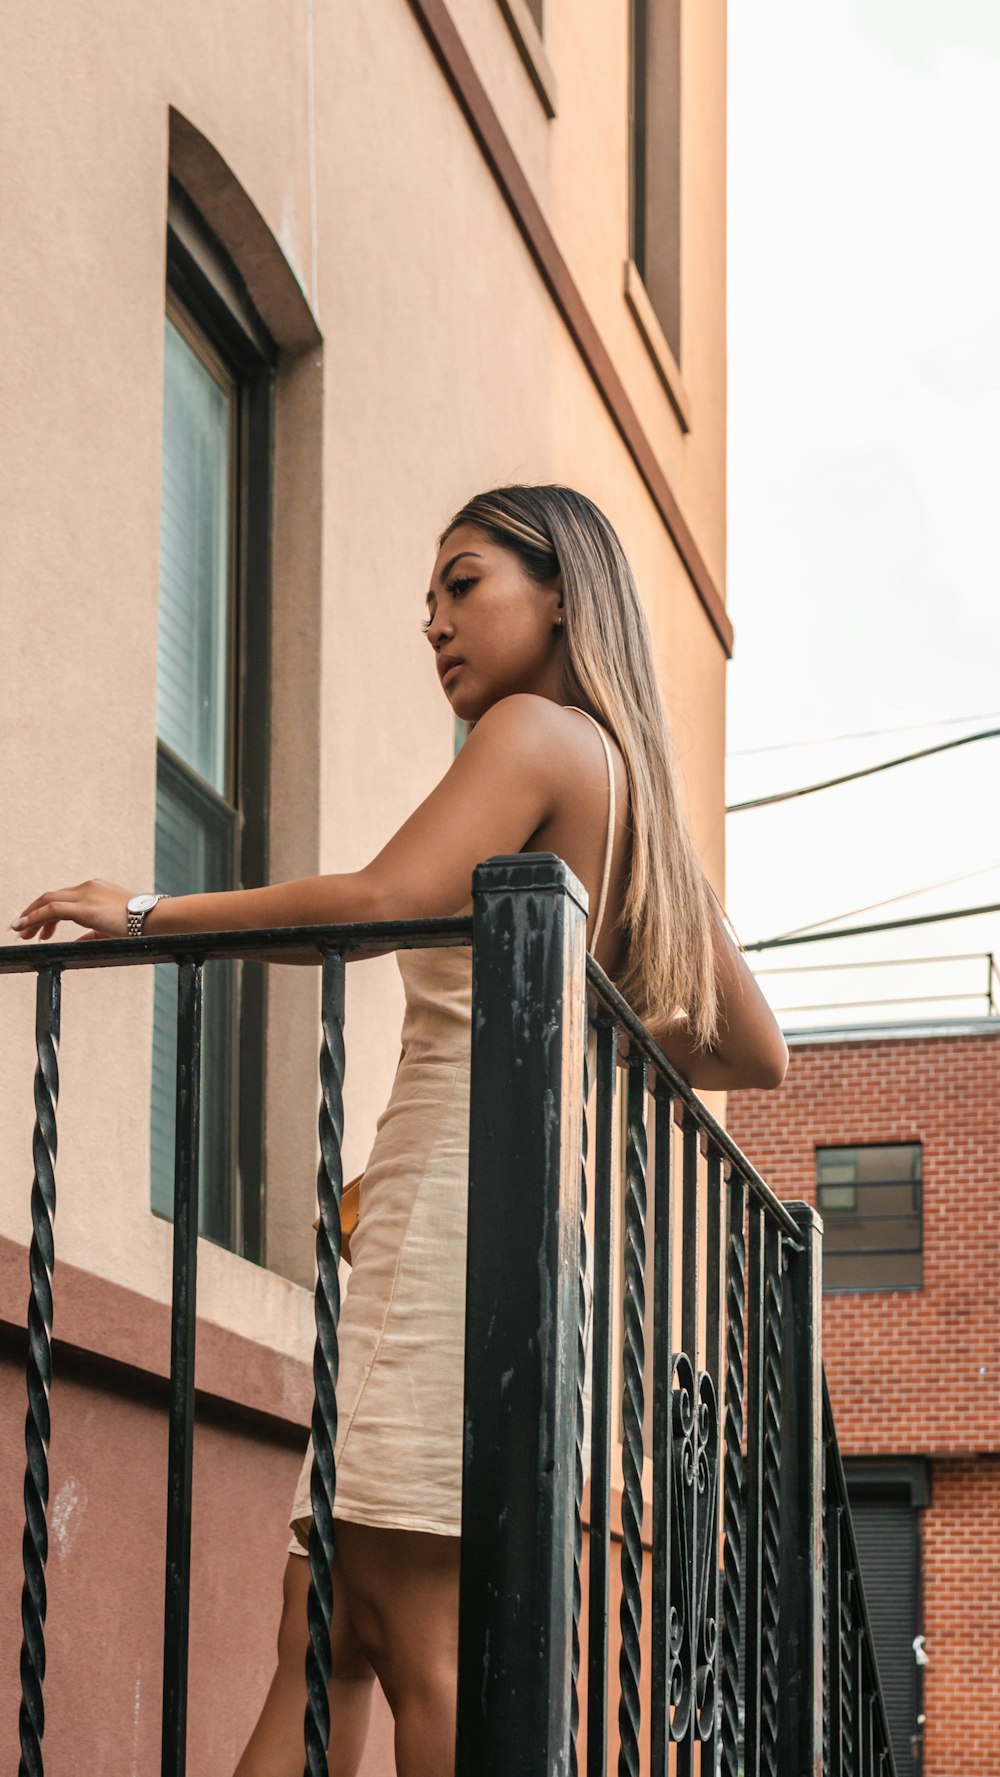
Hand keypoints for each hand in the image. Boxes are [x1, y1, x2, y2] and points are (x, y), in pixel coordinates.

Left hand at [10, 879, 132, 941]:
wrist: (155, 919)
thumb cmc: (139, 925)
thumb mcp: (110, 928)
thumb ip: (92, 933)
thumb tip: (77, 942)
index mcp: (95, 889)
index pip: (63, 898)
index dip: (46, 913)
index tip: (40, 929)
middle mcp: (87, 887)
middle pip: (51, 898)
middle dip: (33, 915)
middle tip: (24, 932)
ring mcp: (85, 894)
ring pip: (47, 901)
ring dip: (30, 917)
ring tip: (21, 933)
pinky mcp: (83, 907)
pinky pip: (51, 910)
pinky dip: (34, 918)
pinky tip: (24, 927)